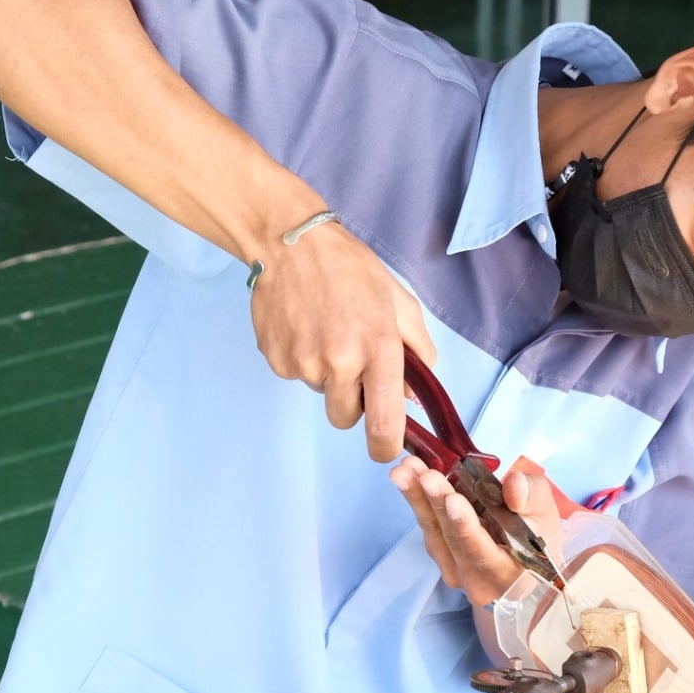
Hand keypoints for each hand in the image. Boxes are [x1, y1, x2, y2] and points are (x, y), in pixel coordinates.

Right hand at [249, 221, 436, 461]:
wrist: (291, 244)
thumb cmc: (350, 269)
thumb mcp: (399, 302)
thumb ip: (417, 350)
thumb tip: (414, 395)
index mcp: (378, 349)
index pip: (385, 424)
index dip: (386, 446)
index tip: (386, 447)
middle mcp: (339, 363)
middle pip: (346, 418)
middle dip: (352, 400)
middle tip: (351, 361)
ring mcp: (303, 364)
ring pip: (320, 394)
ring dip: (326, 375)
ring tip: (325, 331)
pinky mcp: (276, 360)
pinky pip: (295, 377)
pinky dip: (301, 359)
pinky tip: (303, 327)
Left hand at [390, 458, 563, 604]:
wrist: (524, 554)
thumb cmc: (537, 533)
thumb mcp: (544, 511)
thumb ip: (531, 497)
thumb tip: (514, 484)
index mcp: (506, 574)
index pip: (482, 552)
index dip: (466, 527)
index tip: (453, 499)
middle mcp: (475, 580)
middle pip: (451, 539)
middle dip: (435, 502)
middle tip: (423, 473)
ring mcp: (453, 571)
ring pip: (433, 532)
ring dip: (417, 497)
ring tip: (406, 468)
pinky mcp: (439, 556)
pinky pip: (427, 527)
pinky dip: (417, 500)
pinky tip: (408, 475)